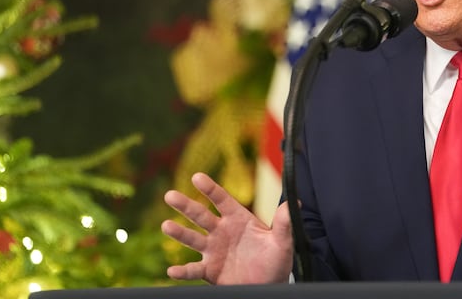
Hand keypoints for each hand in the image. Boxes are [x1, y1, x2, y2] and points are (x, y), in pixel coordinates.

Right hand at [161, 172, 293, 284]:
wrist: (269, 284)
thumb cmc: (276, 260)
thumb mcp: (283, 241)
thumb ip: (285, 222)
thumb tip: (295, 202)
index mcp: (238, 219)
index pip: (222, 200)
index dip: (210, 189)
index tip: (197, 177)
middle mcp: (221, 232)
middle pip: (201, 216)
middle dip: (185, 205)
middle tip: (169, 195)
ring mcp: (213, 251)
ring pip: (192, 239)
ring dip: (179, 233)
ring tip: (166, 226)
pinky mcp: (209, 271)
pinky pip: (193, 270)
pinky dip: (182, 272)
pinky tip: (171, 271)